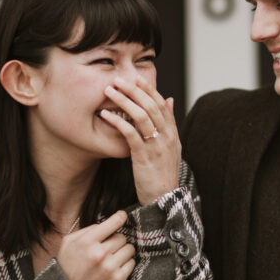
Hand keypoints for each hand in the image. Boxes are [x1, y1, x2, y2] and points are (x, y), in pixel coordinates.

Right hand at [55, 211, 135, 279]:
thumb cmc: (66, 266)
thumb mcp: (68, 243)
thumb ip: (86, 230)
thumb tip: (106, 224)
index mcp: (87, 242)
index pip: (113, 222)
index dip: (120, 217)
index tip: (122, 216)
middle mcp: (99, 254)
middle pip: (122, 237)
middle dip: (116, 240)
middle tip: (108, 247)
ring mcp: (109, 268)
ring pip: (129, 249)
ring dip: (123, 251)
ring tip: (112, 257)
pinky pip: (131, 263)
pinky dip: (125, 263)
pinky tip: (115, 267)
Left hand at [98, 76, 181, 204]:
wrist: (164, 200)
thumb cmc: (163, 174)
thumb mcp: (171, 147)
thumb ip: (169, 123)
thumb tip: (170, 100)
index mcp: (173, 133)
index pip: (162, 104)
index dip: (149, 90)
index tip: (136, 78)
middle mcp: (167, 137)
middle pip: (151, 105)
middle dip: (134, 90)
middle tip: (118, 79)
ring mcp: (156, 146)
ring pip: (141, 115)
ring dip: (124, 101)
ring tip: (109, 92)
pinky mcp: (144, 156)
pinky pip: (130, 133)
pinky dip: (118, 121)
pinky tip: (106, 115)